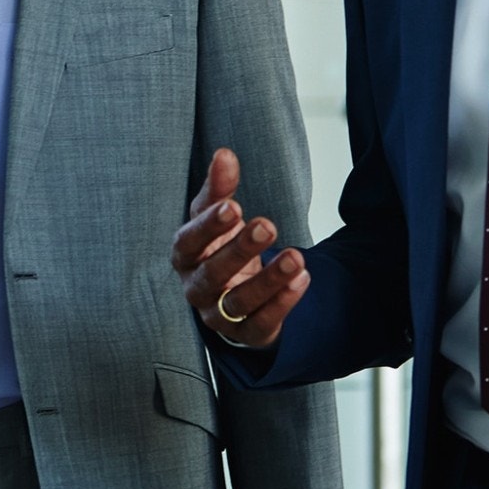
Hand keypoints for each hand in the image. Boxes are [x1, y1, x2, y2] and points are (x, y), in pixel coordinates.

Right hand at [171, 148, 309, 347]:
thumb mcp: (218, 214)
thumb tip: (224, 155)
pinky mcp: (245, 333)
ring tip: (296, 257)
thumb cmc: (219, 245)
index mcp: (186, 254)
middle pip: (212, 273)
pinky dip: (282, 303)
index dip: (208, 227)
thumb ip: (220, 187)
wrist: (233, 289)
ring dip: (268, 281)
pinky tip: (302, 279)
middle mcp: (196, 287)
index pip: (189, 242)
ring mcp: (218, 315)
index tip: (233, 207)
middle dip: (240, 250)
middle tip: (267, 225)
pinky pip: (261, 323)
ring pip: (238, 303)